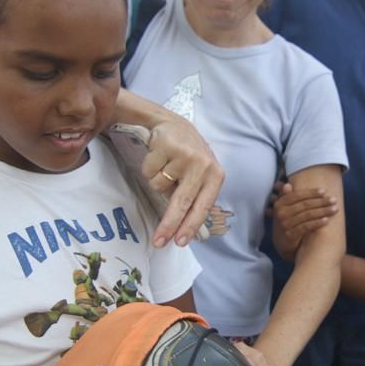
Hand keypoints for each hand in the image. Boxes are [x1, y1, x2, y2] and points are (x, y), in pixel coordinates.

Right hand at [143, 116, 224, 247]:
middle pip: (182, 202)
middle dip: (169, 224)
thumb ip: (195, 197)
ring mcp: (186, 155)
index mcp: (216, 176)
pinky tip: (157, 156)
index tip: (180, 242)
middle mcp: (204, 165)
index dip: (190, 226)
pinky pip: (149, 171)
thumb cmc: (187, 155)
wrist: (172, 123)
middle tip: (158, 241)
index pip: (203, 206)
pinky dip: (148, 168)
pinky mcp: (168, 146)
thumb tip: (184, 229)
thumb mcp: (200, 174)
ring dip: (156, 181)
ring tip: (164, 166)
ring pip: (159, 186)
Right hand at [271, 182, 337, 261]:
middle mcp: (281, 214)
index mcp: (279, 204)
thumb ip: (286, 197)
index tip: (324, 191)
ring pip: (307, 215)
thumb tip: (288, 185)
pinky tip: (327, 220)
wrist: (282, 244)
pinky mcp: (291, 235)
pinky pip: (307, 227)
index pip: (297, 195)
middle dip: (321, 202)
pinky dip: (317, 223)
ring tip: (334, 209)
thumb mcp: (284, 209)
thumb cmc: (287, 222)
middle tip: (334, 200)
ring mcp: (285, 225)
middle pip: (305, 205)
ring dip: (323, 211)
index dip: (311, 193)